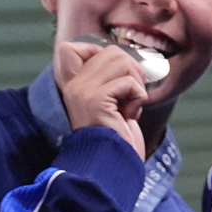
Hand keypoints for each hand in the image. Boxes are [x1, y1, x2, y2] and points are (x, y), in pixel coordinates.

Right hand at [53, 39, 146, 155]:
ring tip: (130, 106)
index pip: (85, 47)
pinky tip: (129, 115)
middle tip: (133, 96)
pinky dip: (138, 98)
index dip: (111, 57)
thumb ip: (112, 77)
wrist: (112, 164)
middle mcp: (73, 84)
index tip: (120, 82)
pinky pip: (129, 83)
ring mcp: (82, 91)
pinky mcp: (95, 99)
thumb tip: (129, 57)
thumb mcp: (112, 100)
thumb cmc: (117, 135)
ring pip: (122, 61)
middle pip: (112, 52)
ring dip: (136, 84)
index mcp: (73, 82)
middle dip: (132, 72)